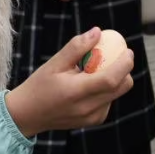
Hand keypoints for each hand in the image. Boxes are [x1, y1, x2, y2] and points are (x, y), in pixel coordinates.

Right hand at [5, 27, 133, 136]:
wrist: (27, 115)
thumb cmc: (39, 85)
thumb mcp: (54, 63)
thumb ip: (76, 47)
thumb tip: (98, 32)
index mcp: (76, 92)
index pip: (111, 79)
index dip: (124, 64)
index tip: (127, 50)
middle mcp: (88, 108)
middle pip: (122, 87)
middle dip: (125, 69)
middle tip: (118, 55)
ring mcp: (92, 117)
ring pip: (117, 94)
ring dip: (115, 79)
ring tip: (94, 71)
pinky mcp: (94, 121)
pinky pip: (109, 101)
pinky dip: (107, 90)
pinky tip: (90, 85)